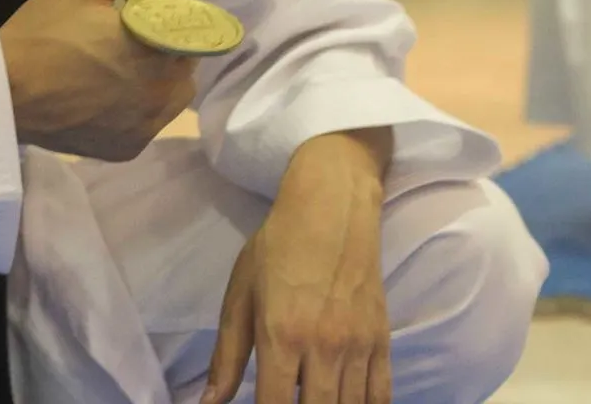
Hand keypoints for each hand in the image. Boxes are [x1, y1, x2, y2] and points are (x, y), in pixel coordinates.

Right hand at [0, 0, 197, 160]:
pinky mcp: (127, 149)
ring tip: (121, 66)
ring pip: (171, 96)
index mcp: (162, 51)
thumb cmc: (45, 32)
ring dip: (158, 79)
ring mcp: (147, 128)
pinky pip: (148, 122)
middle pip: (185, 64)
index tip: (144, 11)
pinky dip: (138, 107)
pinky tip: (108, 95)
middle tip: (129, 37)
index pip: (191, 29)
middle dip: (166, 47)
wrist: (3, 93)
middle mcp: (164, 95)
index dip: (171, 16)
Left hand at [203, 130, 393, 403]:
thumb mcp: (240, 296)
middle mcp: (323, 347)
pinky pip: (380, 394)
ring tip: (314, 401)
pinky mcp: (382, 339)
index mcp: (281, 336)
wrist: (332, 207)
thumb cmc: (278, 248)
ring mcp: (358, 345)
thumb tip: (208, 403)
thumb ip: (226, 356)